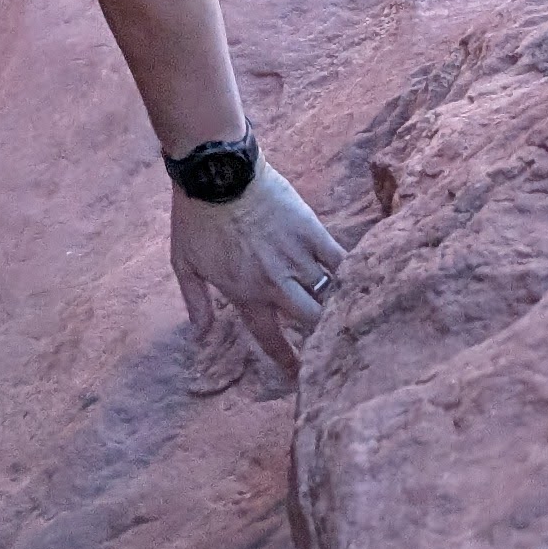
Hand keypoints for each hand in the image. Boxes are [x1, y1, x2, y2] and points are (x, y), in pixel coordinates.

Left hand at [172, 160, 344, 387]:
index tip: (298, 376)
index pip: (270, 338)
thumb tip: (200, 334)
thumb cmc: (196, 217)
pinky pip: (341, 262)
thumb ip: (195, 301)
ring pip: (329, 296)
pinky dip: (352, 274)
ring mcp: (297, 258)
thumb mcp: (183, 262)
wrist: (217, 173)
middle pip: (311, 322)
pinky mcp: (312, 233)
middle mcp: (276, 283)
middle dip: (322, 338)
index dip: (287, 361)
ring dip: (339, 308)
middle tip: (331, 345)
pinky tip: (364, 284)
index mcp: (246, 293)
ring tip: (352, 318)